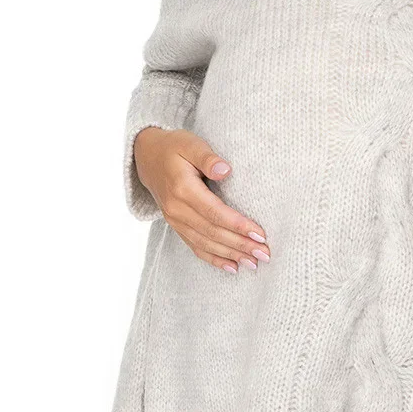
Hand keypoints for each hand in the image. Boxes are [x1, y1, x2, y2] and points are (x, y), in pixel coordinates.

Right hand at [133, 127, 270, 273]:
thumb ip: (207, 157)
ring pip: (205, 244)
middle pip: (213, 232)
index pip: (214, 212)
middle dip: (240, 245)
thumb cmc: (174, 147)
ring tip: (254, 263)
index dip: (237, 225)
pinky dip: (214, 259)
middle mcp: (177, 209)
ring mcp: (175, 220)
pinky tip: (232, 267)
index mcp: (183, 189)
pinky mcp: (176, 226)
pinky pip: (195, 246)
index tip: (260, 234)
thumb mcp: (190, 144)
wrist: (147, 157)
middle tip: (265, 254)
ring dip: (231, 255)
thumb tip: (225, 170)